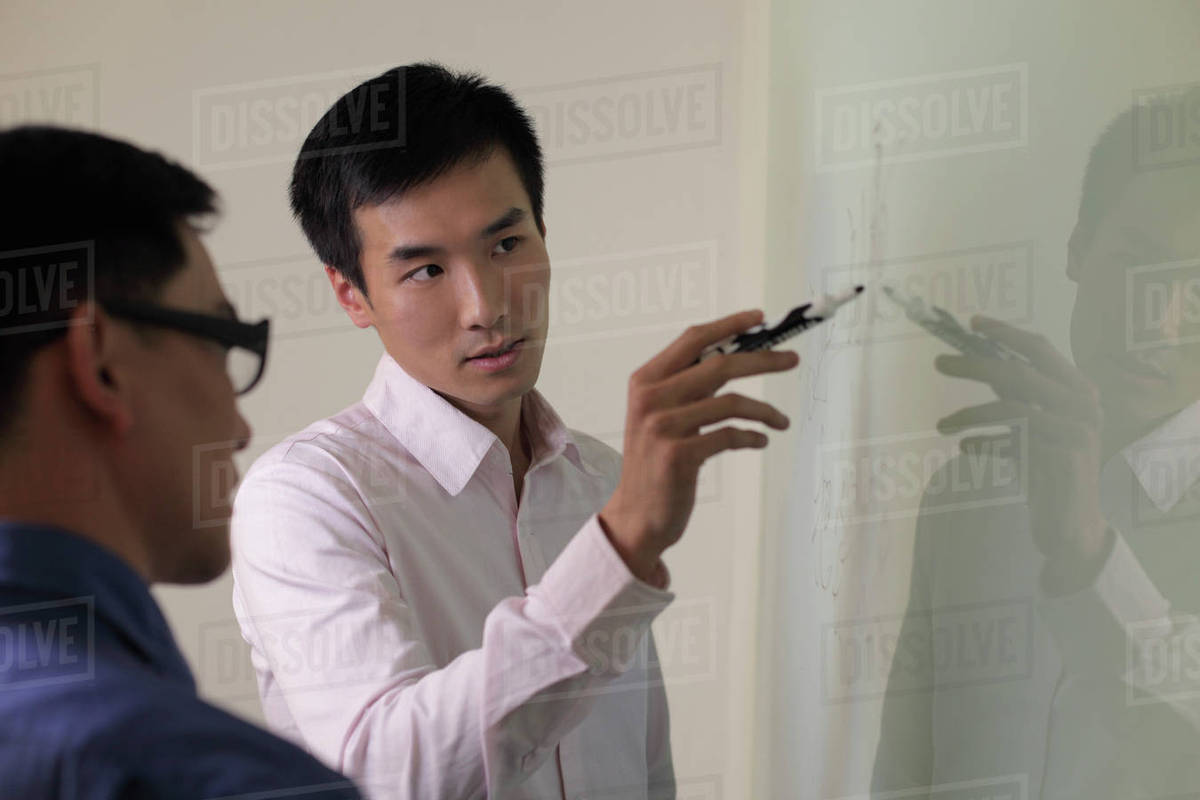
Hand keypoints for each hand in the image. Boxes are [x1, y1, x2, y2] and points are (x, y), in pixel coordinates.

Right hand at [598, 309, 798, 582]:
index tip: (760, 318)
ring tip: (781, 421)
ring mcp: (663, 427)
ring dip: (765, 410)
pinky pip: (730, 436)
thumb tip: (739, 356)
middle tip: (792, 359)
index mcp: (645, 380)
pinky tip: (760, 441)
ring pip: (731, 403)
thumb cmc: (656, 462)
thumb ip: (688, 386)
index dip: (729, 325)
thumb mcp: (661, 415)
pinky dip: (753, 437)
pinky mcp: (678, 455)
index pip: (692, 339)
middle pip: (719, 364)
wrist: (636, 515)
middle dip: (763, 359)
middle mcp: (650, 398)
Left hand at [934, 316, 1109, 584]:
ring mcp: (1077, 432)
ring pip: (1010, 408)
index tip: (971, 323)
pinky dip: (984, 443)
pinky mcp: (1063, 459)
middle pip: (1019, 373)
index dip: (1005, 333)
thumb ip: (1015, 394)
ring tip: (941, 426)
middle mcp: (1084, 405)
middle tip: (938, 363)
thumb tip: (975, 359)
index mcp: (1078, 389)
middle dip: (973, 366)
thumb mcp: (1030, 424)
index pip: (1040, 348)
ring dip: (968, 415)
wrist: (1071, 525)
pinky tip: (965, 449)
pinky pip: (1012, 443)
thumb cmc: (1046, 470)